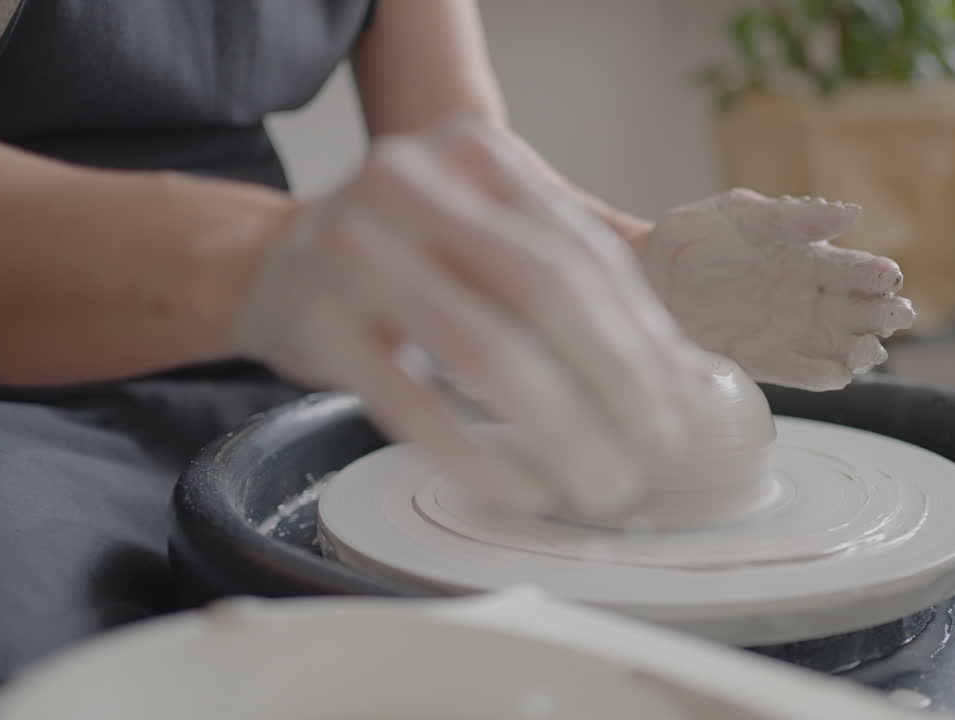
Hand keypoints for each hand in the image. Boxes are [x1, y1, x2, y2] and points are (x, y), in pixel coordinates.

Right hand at [232, 118, 711, 518]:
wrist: (270, 262)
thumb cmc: (406, 255)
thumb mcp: (484, 230)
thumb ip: (569, 275)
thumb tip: (684, 369)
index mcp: (476, 153)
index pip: (585, 252)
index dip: (645, 336)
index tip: (683, 404)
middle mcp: (414, 184)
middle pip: (548, 292)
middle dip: (618, 385)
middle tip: (655, 454)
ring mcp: (356, 248)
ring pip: (486, 349)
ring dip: (560, 431)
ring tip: (601, 485)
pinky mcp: (315, 320)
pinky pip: (411, 402)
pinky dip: (475, 456)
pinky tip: (520, 491)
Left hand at [639, 189, 915, 390]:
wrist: (645, 274)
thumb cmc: (693, 236)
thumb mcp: (740, 214)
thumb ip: (794, 217)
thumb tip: (852, 213)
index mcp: (807, 258)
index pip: (856, 270)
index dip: (877, 274)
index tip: (888, 278)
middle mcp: (806, 298)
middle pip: (860, 313)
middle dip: (882, 315)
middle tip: (893, 317)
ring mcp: (787, 333)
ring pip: (840, 347)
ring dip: (858, 351)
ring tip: (867, 351)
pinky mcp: (762, 362)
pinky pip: (801, 374)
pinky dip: (820, 376)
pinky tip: (835, 374)